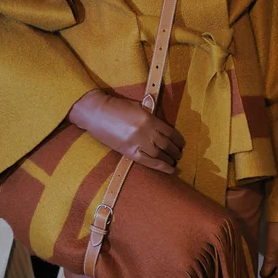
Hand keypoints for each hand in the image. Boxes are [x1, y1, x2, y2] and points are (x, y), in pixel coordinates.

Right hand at [69, 89, 184, 172]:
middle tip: (179, 155)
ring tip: (174, 163)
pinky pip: (148, 161)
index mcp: (149, 118)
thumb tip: (162, 126)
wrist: (96, 113)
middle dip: (175, 151)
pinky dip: (160, 166)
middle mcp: (145, 131)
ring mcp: (137, 142)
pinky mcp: (128, 151)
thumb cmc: (116, 107)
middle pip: (166, 144)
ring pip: (159, 154)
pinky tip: (169, 170)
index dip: (178, 140)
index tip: (182, 144)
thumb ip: (150, 115)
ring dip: (169, 159)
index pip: (169, 131)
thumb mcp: (137, 107)